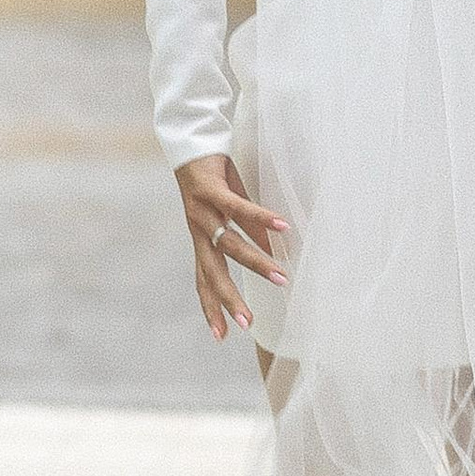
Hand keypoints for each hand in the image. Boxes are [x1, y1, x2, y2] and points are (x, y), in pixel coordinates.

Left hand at [174, 153, 288, 343]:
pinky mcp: (211, 190)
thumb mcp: (232, 207)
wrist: (191, 138)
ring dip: (257, 262)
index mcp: (201, 239)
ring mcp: (202, 211)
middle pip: (213, 272)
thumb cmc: (214, 176)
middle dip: (228, 300)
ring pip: (230, 244)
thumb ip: (248, 229)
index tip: (221, 336)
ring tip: (282, 276)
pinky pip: (238, 207)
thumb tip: (273, 248)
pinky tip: (283, 228)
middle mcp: (199, 231)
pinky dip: (261, 218)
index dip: (210, 307)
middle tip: (246, 326)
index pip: (203, 280)